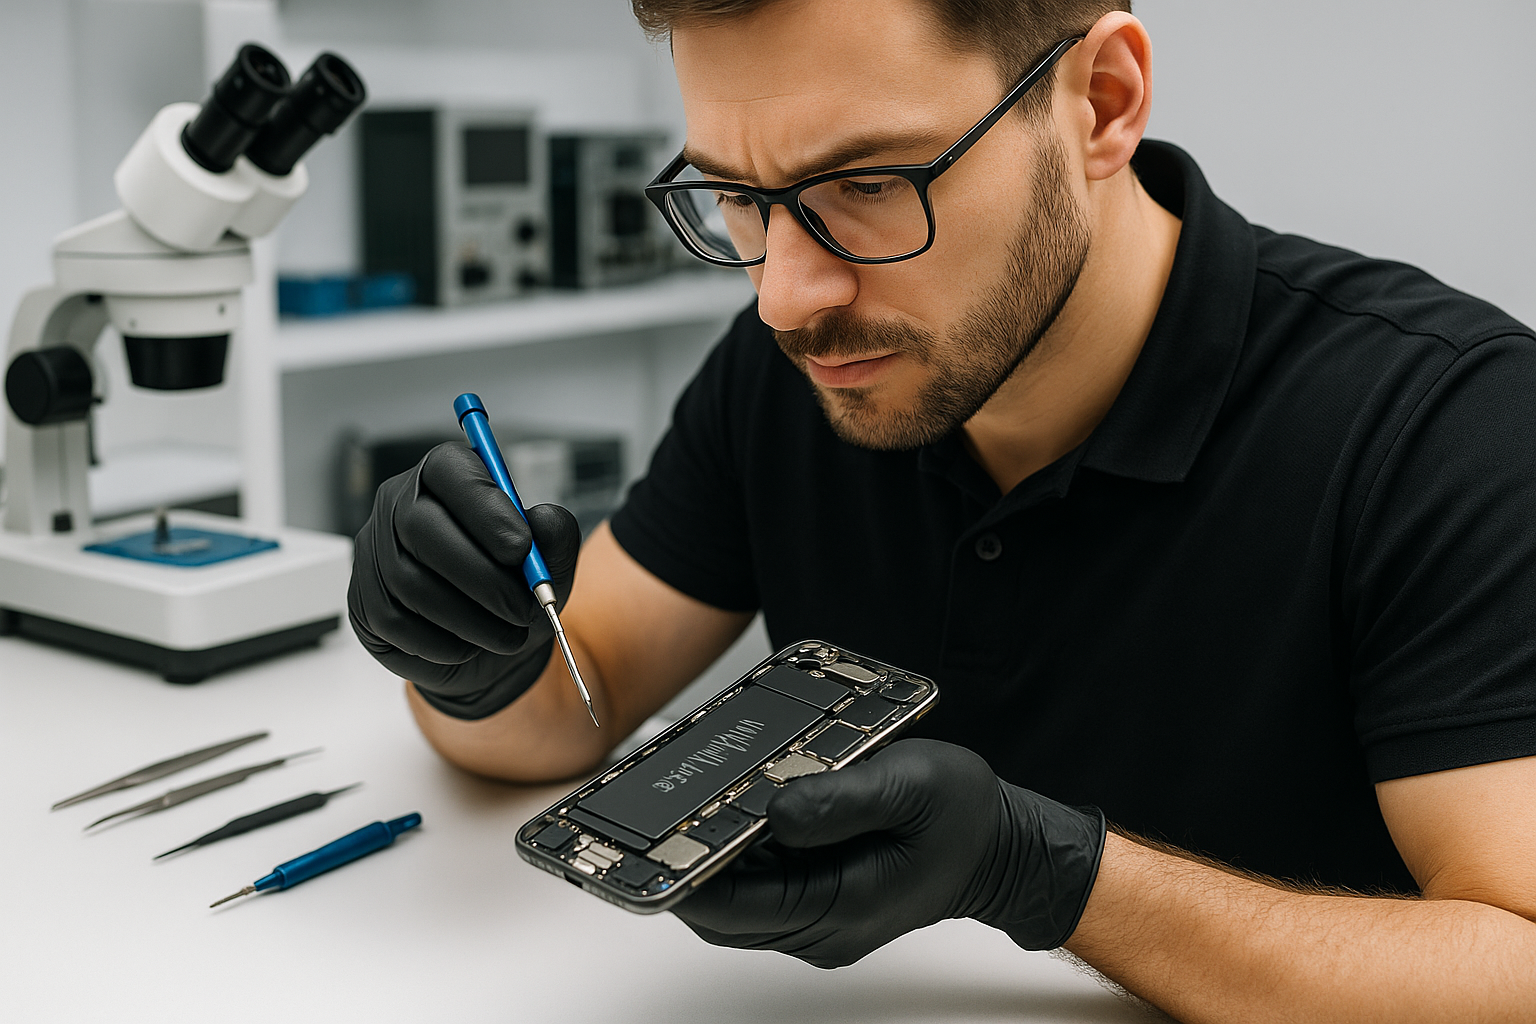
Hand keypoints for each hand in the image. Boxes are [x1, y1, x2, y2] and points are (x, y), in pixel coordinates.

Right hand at [348, 442, 581, 718]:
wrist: (490, 650)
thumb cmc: (514, 592)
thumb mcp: (550, 565)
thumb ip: (555, 537)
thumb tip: (543, 519)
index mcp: (445, 477)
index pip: (449, 469)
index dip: (485, 508)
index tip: (521, 548)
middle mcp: (398, 505)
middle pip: (420, 526)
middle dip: (481, 575)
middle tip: (523, 608)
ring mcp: (372, 553)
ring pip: (410, 582)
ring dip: (470, 618)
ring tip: (508, 635)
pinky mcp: (362, 602)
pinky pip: (396, 622)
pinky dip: (443, 643)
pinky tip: (470, 646)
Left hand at [672, 738, 1104, 967]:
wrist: (1004, 850)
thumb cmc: (964, 817)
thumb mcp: (907, 786)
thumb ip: (838, 798)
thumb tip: (771, 808)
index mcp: (841, 905)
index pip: (735, 908)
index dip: (685, 879)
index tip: (651, 846)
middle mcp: (823, 928)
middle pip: (724, 913)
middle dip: (687, 870)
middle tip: (658, 817)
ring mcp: (821, 922)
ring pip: (738, 904)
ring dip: (711, 864)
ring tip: (691, 809)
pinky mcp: (822, 904)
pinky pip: (761, 893)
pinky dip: (739, 861)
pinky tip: (735, 816)